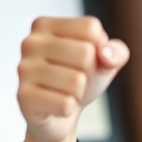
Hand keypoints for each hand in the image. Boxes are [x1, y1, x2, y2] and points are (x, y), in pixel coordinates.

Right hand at [16, 16, 128, 141]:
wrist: (58, 115)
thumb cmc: (80, 79)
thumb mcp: (105, 61)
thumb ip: (117, 51)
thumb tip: (105, 54)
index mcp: (46, 25)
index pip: (91, 28)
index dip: (99, 49)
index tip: (86, 60)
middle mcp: (30, 42)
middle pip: (86, 52)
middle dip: (90, 73)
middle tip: (76, 80)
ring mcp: (23, 69)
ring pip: (77, 80)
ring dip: (79, 92)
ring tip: (66, 92)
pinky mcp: (23, 97)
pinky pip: (65, 104)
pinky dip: (68, 108)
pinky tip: (56, 106)